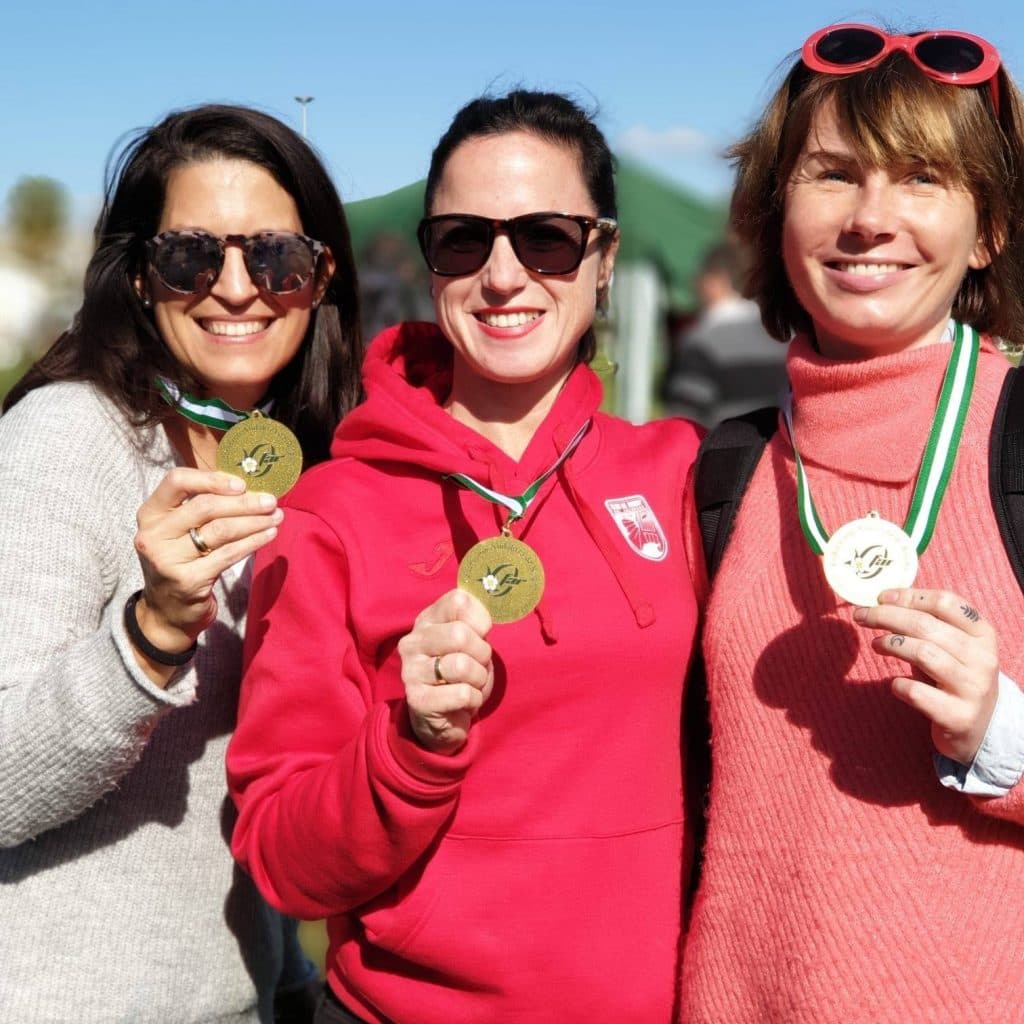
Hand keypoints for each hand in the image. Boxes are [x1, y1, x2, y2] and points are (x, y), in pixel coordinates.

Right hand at [133, 468, 282, 651]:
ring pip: (221, 530)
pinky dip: (253, 542)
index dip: (211, 479)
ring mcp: (168, 559)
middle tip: (271, 502)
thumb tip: (250, 488)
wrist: (167, 613)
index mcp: (150, 514)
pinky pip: (229, 554)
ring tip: (276, 517)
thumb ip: (201, 508)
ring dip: (254, 522)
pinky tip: (269, 535)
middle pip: (205, 507)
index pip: (176, 481)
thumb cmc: (181, 562)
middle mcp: (153, 534)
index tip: (242, 484)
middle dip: (244, 503)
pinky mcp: (189, 580)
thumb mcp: (179, 532)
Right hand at [397, 588, 493, 753]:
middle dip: (482, 654)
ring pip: (462, 666)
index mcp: (426, 620)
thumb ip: (476, 620)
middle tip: (478, 666)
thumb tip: (491, 600)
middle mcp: (412, 642)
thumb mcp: (470, 641)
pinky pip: (462, 694)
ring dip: (479, 679)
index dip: (480, 619)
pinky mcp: (417, 700)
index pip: (458, 601)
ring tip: (471, 684)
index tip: (481, 635)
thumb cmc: (461, 673)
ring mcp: (411, 671)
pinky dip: (473, 699)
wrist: (442, 717)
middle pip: (460, 634)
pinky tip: (463, 701)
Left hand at [853, 588, 999, 763]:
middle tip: (861, 616)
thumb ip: (926, 625)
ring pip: (923, 653)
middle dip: (887, 616)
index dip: (910, 596)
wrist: (981, 728)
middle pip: (927, 625)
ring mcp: (973, 688)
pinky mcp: (958, 716)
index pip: (947, 602)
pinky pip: (918, 693)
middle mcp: (983, 659)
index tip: (881, 597)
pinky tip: (894, 684)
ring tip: (876, 644)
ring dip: (891, 644)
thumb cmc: (954, 677)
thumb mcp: (951, 647)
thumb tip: (883, 601)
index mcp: (982, 634)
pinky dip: (899, 684)